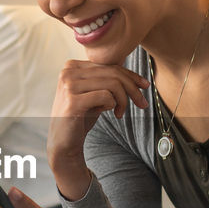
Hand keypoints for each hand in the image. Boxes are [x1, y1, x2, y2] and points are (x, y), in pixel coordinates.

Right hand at [48, 60, 149, 197]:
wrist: (63, 142)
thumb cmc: (81, 117)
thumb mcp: (94, 94)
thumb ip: (107, 81)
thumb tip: (135, 77)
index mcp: (72, 66)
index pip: (109, 65)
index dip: (130, 75)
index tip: (145, 85)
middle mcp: (68, 72)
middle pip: (113, 73)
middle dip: (132, 89)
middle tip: (142, 104)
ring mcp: (69, 85)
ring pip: (112, 84)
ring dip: (123, 100)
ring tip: (120, 113)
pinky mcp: (73, 101)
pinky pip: (106, 96)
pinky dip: (113, 105)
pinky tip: (110, 113)